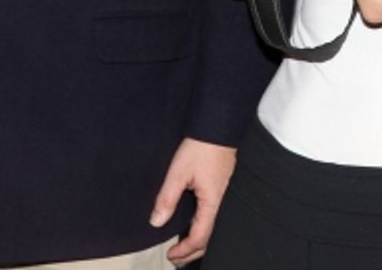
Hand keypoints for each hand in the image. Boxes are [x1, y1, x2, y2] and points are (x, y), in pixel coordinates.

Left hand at [149, 138, 237, 265]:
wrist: (219, 125)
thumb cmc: (201, 147)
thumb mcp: (179, 172)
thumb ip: (167, 198)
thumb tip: (156, 222)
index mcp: (212, 202)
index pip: (200, 237)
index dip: (185, 250)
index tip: (170, 254)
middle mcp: (221, 202)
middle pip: (210, 237)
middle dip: (193, 250)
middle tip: (177, 256)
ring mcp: (224, 194)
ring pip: (214, 227)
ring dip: (199, 239)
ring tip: (184, 243)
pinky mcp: (223, 186)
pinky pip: (215, 215)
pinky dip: (204, 226)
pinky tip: (194, 221)